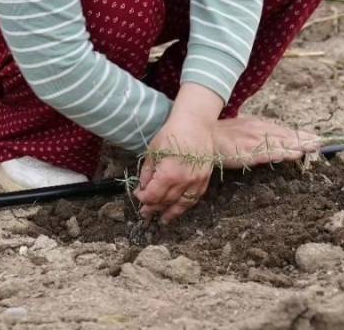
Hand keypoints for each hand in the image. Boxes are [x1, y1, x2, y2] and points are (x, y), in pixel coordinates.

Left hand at [135, 84, 221, 223]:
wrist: (195, 124)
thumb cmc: (172, 134)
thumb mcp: (153, 152)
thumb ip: (148, 173)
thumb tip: (143, 188)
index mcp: (169, 174)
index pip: (153, 195)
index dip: (143, 198)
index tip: (138, 196)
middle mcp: (184, 181)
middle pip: (166, 201)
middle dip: (154, 208)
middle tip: (145, 213)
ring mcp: (197, 181)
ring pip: (182, 204)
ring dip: (171, 213)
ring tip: (162, 220)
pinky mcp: (205, 179)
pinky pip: (195, 198)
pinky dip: (186, 205)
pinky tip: (179, 208)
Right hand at [210, 117, 320, 168]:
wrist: (202, 135)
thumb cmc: (221, 134)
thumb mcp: (242, 129)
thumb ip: (257, 133)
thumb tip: (270, 139)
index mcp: (259, 126)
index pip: (283, 131)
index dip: (300, 135)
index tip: (316, 138)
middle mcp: (259, 131)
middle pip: (286, 136)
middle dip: (304, 139)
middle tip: (322, 142)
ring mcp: (254, 141)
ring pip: (281, 143)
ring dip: (297, 145)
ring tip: (313, 146)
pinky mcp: (247, 151)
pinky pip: (267, 153)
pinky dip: (281, 153)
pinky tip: (292, 154)